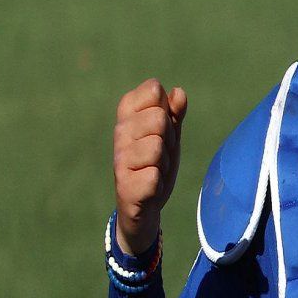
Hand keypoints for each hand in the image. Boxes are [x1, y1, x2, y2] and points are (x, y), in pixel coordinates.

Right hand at [113, 80, 187, 254]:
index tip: (160, 129)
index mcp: (128, 115)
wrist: (145, 207)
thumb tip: (178, 92)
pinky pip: (154, 175)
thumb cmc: (156, 164)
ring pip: (156, 146)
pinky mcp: (125, 186)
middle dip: (168, 139)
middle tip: (160, 154)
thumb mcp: (170, 135)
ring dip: (164, 163)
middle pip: (158, 118)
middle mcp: (119, 134)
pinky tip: (150, 188)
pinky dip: (159, 183)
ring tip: (156, 171)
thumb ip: (175, 113)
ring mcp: (120, 160)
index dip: (167, 110)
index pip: (153, 90)